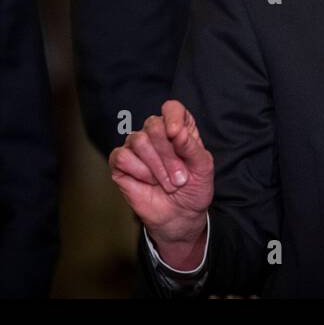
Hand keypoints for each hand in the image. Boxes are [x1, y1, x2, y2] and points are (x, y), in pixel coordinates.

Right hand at [110, 100, 214, 268]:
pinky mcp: (121, 162)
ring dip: (156, 167)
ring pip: (138, 140)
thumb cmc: (193, 189)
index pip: (171, 108)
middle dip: (168, 154)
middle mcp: (156, 133)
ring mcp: (137, 147)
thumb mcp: (203, 168)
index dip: (172, 117)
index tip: (176, 134)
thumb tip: (177, 131)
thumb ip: (191, 147)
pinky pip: (123, 156)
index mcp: (179, 128)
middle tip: (180, 177)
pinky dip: (139, 172)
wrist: (180, 216)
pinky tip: (149, 182)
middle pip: (153, 124)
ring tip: (168, 184)